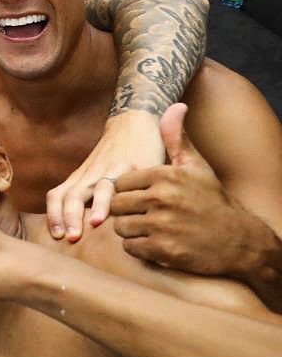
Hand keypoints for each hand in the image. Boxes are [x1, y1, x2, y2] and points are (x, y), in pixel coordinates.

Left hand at [46, 109, 164, 240]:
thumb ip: (89, 197)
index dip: (54, 215)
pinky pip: (119, 182)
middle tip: (68, 238)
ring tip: (90, 227)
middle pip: (70, 195)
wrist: (133, 123)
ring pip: (92, 189)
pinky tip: (117, 213)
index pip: (57, 196)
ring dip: (90, 209)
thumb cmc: (114, 157)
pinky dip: (114, 198)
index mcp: (80, 179)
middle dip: (67, 217)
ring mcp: (108, 169)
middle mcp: (89, 175)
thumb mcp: (96, 175)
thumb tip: (82, 228)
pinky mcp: (129, 166)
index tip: (56, 237)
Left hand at [111, 104, 270, 277]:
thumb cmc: (213, 201)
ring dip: (132, 231)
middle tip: (147, 215)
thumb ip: (177, 138)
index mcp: (165, 176)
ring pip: (120, 227)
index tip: (144, 197)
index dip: (129, 192)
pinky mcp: (163, 251)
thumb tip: (175, 105)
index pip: (120, 183)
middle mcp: (162, 199)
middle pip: (116, 205)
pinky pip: (131, 248)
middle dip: (127, 211)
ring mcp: (162, 226)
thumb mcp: (197, 167)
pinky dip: (139, 248)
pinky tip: (157, 243)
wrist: (240, 242)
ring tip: (153, 228)